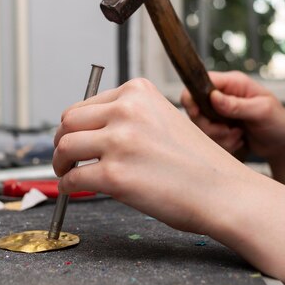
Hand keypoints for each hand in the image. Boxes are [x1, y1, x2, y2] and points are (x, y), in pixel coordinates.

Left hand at [53, 78, 250, 234]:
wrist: (224, 192)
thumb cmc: (198, 163)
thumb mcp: (163, 119)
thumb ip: (129, 117)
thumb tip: (90, 129)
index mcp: (138, 92)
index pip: (85, 104)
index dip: (77, 125)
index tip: (77, 137)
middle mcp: (126, 110)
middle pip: (69, 121)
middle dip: (63, 140)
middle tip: (66, 157)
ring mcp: (119, 141)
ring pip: (65, 147)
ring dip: (61, 163)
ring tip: (68, 172)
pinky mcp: (114, 175)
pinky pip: (73, 178)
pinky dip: (68, 186)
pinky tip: (77, 189)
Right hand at [181, 71, 284, 160]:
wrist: (284, 143)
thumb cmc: (279, 122)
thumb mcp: (261, 111)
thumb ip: (236, 105)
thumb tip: (213, 97)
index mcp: (233, 83)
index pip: (201, 82)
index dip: (193, 97)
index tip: (197, 113)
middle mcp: (223, 96)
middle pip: (195, 108)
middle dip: (209, 125)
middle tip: (228, 130)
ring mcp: (220, 113)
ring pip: (201, 126)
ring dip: (218, 137)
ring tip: (238, 136)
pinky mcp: (220, 128)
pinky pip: (210, 138)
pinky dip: (223, 144)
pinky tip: (239, 141)